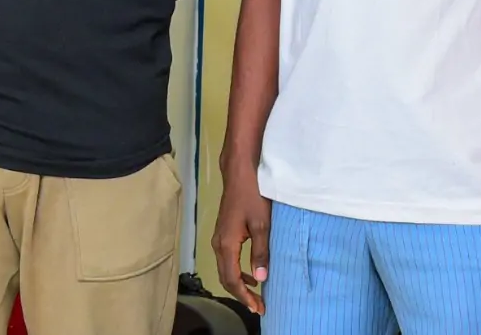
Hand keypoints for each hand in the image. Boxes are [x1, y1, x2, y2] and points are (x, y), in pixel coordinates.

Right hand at [211, 170, 271, 315]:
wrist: (240, 173)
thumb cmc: (253, 195)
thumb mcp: (262, 225)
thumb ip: (260, 252)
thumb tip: (261, 278)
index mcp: (227, 245)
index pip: (232, 279)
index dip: (244, 297)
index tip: (258, 308)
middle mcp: (218, 244)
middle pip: (226, 277)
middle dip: (241, 294)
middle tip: (258, 306)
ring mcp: (219, 237)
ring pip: (225, 269)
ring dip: (239, 284)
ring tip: (255, 294)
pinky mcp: (223, 232)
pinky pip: (227, 259)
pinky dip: (237, 271)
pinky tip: (250, 272)